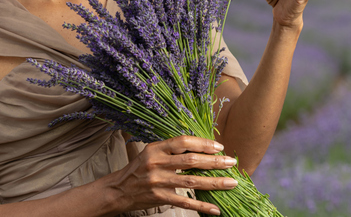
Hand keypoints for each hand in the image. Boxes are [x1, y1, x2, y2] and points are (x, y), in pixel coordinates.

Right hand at [109, 135, 237, 215]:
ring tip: (231, 183)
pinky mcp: (159, 197)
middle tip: (232, 162)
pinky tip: (215, 208)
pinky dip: (201, 205)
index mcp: (156, 148)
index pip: (183, 142)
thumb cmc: (138, 168)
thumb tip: (200, 147)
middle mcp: (157, 163)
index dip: (203, 143)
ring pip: (191, 181)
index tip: (219, 147)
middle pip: (191, 161)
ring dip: (214, 182)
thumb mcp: (151, 152)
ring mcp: (158, 181)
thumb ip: (171, 149)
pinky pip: (184, 201)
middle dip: (215, 162)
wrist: (118, 190)